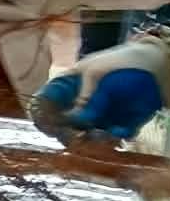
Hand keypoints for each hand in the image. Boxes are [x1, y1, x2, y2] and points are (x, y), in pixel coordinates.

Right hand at [32, 34, 169, 141]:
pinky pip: (112, 137)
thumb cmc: (124, 62)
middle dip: (68, 133)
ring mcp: (101, 114)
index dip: (43, 114)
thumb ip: (83, 96)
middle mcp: (83, 103)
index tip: (48, 125)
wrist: (160, 67)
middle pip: (64, 125)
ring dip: (93, 139)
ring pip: (87, 135)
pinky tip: (122, 130)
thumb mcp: (97, 73)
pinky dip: (115, 137)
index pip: (46, 101)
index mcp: (70, 85)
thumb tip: (71, 120)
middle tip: (77, 136)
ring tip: (105, 133)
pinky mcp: (120, 124)